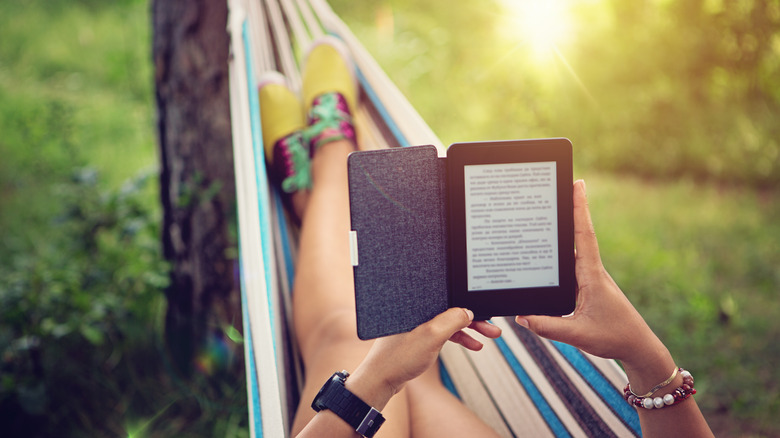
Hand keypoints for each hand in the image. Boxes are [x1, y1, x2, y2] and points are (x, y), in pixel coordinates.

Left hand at [352, 308, 500, 405]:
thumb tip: (468, 310)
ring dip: (470, 329)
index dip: (468, 302)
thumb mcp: (431, 336)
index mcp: (417, 302)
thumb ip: (452, 320)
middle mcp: (417, 309)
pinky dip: (459, 338)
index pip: (448, 296)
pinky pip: (444, 333)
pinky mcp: (419, 336)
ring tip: (490, 336)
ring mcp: (418, 323)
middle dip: (474, 318)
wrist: (381, 381)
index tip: (486, 310)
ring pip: (450, 322)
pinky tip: (474, 345)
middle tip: (494, 327)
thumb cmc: (399, 357)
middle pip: (451, 308)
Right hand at [515, 180, 667, 369]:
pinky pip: (571, 266)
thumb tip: (520, 316)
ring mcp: (590, 279)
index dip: (580, 210)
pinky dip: (561, 254)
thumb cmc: (614, 337)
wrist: (637, 348)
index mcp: (592, 276)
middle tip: (562, 184)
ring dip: (566, 229)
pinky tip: (549, 252)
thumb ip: (547, 326)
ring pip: (574, 250)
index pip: (583, 236)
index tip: (578, 184)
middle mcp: (592, 272)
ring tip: (551, 209)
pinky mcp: (587, 287)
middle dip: (571, 209)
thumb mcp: (578, 335)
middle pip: (578, 234)